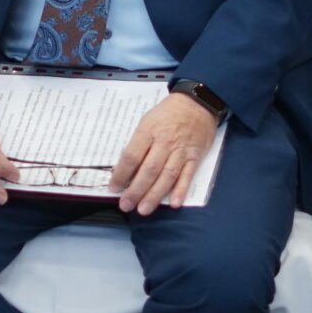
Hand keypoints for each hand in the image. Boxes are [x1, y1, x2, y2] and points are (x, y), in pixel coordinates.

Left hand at [110, 93, 218, 215]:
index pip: (132, 155)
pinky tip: (174, 204)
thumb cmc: (168, 113)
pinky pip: (188, 175)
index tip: (113, 187)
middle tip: (126, 205)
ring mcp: (181, 150)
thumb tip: (124, 168)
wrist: (197, 102)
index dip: (121, 173)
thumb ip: (138, 143)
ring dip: (155, 195)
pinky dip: (181, 190)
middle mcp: (165, 142)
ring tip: (143, 209)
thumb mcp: (147, 120)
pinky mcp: (195, 157)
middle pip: (149, 170)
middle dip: (136, 190)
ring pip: (167, 176)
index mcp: (148, 130)